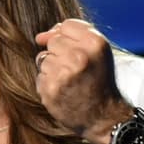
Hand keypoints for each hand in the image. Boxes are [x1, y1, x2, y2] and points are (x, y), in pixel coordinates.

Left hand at [34, 19, 130, 143]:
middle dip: (60, 54)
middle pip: (53, 41)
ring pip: (43, 59)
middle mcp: (80, 56)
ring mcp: (64, 73)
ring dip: (52, 70)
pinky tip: (63, 92)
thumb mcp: (98, 53)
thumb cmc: (100, 82)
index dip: (68, 38)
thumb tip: (40, 36)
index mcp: (95, 43)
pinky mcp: (51, 89)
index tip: (75, 52)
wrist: (104, 117)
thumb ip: (75, 36)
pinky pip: (40, 76)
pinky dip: (48, 84)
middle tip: (76, 71)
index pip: (66, 26)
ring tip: (70, 82)